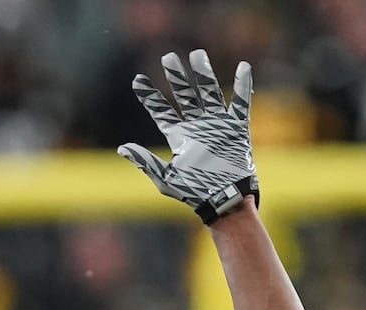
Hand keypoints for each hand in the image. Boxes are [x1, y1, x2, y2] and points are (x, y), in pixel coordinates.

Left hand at [118, 50, 257, 225]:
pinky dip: (243, 86)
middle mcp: (196, 127)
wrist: (224, 200)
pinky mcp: (236, 128)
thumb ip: (146, 161)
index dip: (149, 96)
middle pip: (185, 95)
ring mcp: (217, 125)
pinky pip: (241, 103)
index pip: (161, 111)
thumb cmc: (195, 193)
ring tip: (196, 54)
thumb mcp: (166, 179)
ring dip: (203, 74)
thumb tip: (122, 148)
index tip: (137, 80)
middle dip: (176, 77)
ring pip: (209, 92)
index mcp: (179, 137)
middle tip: (168, 58)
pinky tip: (243, 67)